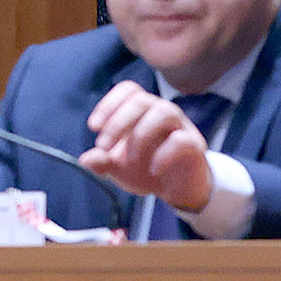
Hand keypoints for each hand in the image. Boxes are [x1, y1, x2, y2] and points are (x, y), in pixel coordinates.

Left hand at [82, 81, 222, 218]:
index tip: (93, 127)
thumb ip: (102, 162)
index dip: (109, 103)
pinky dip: (164, 154)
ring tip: (131, 158)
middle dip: (118, 123)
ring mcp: (181, 127)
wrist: (178, 191)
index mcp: (143, 111)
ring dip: (141, 134)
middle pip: (142, 100)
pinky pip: (182, 140)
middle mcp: (163, 112)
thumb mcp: (119, 169)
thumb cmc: (147, 170)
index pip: (128, 90)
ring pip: (164, 112)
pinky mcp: (195, 146)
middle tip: (104, 146)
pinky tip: (154, 170)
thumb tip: (85, 160)